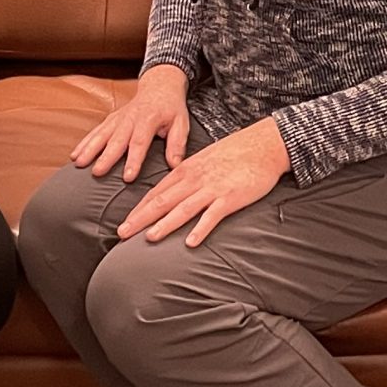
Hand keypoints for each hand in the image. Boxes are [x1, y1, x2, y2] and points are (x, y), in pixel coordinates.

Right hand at [71, 65, 189, 179]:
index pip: (140, 142)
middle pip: (116, 139)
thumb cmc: (171, 108)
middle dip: (106, 157)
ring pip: (101, 134)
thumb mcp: (181, 123)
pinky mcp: (111, 119)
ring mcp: (118, 118)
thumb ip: (177, 144)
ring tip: (79, 164)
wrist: (159, 85)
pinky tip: (75, 155)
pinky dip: (84, 142)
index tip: (127, 177)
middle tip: (97, 172)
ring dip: (89, 149)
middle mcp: (130, 118)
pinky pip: (96, 131)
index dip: (133, 160)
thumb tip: (174, 165)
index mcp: (149, 119)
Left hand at [116, 115, 288, 247]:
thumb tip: (171, 193)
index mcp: (186, 170)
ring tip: (149, 238)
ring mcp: (212, 188)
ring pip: (183, 208)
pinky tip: (190, 242)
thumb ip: (187, 177)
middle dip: (140, 219)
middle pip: (162, 201)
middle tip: (122, 233)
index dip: (138, 209)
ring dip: (165, 224)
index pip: (156, 193)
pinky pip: (213, 215)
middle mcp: (195, 179)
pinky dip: (201, 228)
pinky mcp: (231, 197)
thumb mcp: (203, 161)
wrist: (263, 144)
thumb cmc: (234, 153)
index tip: (124, 223)